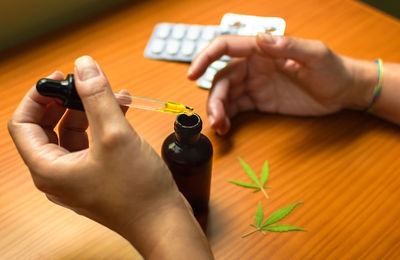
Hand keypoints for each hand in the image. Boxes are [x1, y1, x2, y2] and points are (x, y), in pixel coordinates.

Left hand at [8, 56, 211, 258]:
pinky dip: (103, 124)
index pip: (23, 124)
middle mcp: (58, 174)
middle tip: (84, 83)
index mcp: (49, 169)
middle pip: (48, 127)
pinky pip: (92, 143)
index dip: (38, 97)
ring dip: (90, 110)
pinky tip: (123, 110)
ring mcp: (78, 177)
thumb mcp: (115, 135)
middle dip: (67, 101)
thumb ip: (97, 96)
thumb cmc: (137, 191)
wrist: (162, 222)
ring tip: (113, 93)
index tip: (58, 78)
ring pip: (74, 133)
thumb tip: (83, 66)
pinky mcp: (97, 176)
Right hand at [188, 34, 374, 134]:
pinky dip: (227, 117)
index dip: (205, 58)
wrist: (343, 92)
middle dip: (214, 99)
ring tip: (220, 128)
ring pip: (226, 96)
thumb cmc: (332, 69)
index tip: (192, 74)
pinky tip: (226, 128)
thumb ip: (288, 46)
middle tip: (215, 120)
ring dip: (218, 111)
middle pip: (222, 79)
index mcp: (262, 50)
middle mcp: (254, 66)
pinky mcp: (260, 102)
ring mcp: (255, 85)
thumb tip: (261, 39)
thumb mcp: (315, 55)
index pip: (226, 47)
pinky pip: (236, 108)